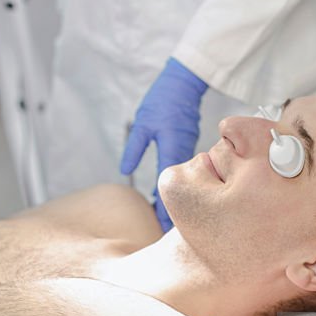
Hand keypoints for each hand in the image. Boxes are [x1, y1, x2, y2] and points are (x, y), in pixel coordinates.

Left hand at [120, 58, 208, 230]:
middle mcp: (185, 152)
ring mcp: (189, 150)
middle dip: (173, 213)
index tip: (158, 228)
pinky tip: (172, 195)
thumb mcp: (143, 124)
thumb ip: (134, 149)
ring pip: (184, 183)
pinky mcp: (189, 145)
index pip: (168, 187)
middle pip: (181, 191)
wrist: (184, 82)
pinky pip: (185, 172)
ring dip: (177, 200)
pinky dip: (180, 185)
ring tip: (167, 220)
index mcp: (173, 148)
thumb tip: (125, 171)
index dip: (164, 210)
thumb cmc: (164, 98)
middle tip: (163, 233)